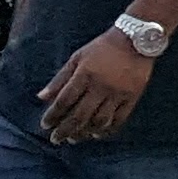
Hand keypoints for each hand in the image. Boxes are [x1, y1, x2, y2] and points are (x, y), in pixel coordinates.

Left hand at [37, 29, 153, 142]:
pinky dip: (107, 130)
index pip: (64, 101)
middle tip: (56, 139)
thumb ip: (60, 78)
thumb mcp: (77, 57)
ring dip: (84, 133)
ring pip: (99, 121)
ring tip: (75, 138)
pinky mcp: (132, 97)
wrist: (136, 39)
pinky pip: (119, 119)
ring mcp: (118, 93)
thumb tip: (41, 98)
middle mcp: (101, 86)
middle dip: (65, 130)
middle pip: (80, 115)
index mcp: (85, 74)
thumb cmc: (102, 48)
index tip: (45, 125)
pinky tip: (97, 134)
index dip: (53, 115)